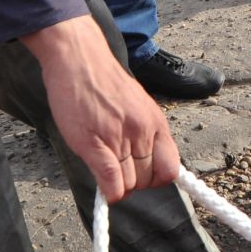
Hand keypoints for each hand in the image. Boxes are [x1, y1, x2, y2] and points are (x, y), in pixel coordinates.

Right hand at [21, 14, 179, 201]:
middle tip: (118, 172)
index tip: (143, 176)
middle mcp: (142, 131)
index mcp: (156, 122)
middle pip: (148, 179)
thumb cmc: (103, 81)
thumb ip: (144, 133)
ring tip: (105, 169)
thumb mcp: (137, 105)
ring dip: (118, 185)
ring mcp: (119, 138)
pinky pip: (111, 180)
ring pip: (129, 184)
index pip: (171, 168)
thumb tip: (145, 165)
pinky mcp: (95, 144)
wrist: (79, 59)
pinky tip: (104, 189)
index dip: (157, 179)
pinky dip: (109, 192)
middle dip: (134, 183)